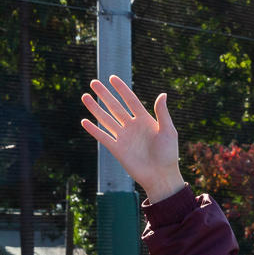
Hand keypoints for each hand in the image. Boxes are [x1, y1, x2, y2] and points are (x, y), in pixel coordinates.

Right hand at [80, 77, 186, 202]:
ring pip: (106, 119)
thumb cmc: (169, 154)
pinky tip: (84, 121)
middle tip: (94, 82)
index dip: (121, 89)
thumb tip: (163, 94)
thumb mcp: (169, 131)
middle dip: (104, 94)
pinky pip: (103, 137)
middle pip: (115, 106)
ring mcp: (123, 137)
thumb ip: (162, 113)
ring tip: (85, 96)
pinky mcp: (117, 150)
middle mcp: (132, 126)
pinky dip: (93, 130)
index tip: (112, 78)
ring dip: (95, 108)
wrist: (161, 176)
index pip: (130, 100)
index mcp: (145, 120)